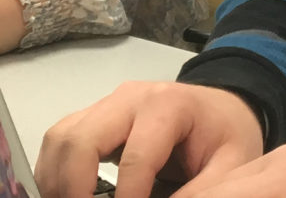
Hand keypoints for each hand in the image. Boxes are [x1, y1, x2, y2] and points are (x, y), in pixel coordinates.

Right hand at [36, 82, 263, 197]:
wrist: (221, 107)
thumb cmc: (226, 134)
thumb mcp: (230, 166)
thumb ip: (201, 192)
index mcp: (167, 106)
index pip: (135, 159)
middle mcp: (128, 98)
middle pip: (81, 140)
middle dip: (74, 189)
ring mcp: (106, 104)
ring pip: (61, 138)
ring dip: (56, 181)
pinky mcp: (93, 116)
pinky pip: (60, 140)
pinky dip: (55, 172)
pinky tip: (66, 196)